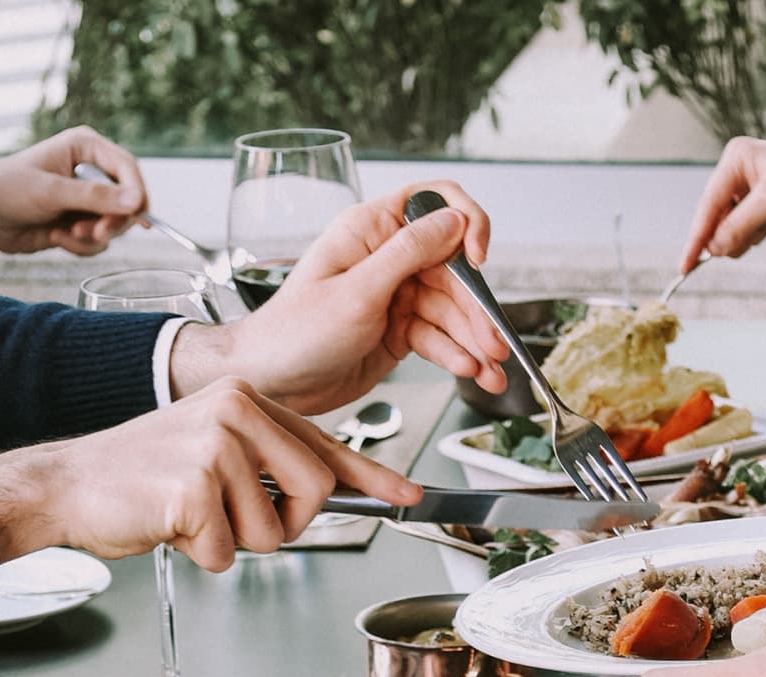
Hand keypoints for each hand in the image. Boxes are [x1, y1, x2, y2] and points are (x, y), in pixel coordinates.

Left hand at [0, 126, 148, 258]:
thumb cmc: (7, 190)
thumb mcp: (51, 191)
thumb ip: (95, 197)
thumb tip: (136, 202)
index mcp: (86, 148)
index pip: (127, 167)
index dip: (137, 191)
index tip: (137, 215)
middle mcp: (91, 172)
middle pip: (128, 199)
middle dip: (112, 221)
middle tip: (95, 232)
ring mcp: (88, 199)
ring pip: (116, 224)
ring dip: (94, 235)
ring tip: (67, 234)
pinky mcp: (81, 222)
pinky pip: (100, 241)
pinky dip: (82, 246)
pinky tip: (58, 237)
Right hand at [0, 379, 418, 570]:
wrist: (68, 484)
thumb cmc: (140, 475)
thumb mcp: (213, 451)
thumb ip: (267, 465)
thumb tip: (326, 490)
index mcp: (247, 401)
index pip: (326, 444)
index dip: (372, 476)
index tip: (408, 493)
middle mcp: (238, 413)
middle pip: (316, 493)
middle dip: (282, 524)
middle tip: (232, 518)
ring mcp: (216, 447)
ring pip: (271, 532)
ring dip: (232, 542)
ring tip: (188, 514)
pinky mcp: (194, 487)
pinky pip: (228, 551)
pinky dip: (201, 554)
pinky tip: (168, 524)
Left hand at [170, 180, 508, 414]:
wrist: (271, 384)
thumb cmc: (295, 334)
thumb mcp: (356, 292)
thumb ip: (408, 253)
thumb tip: (454, 220)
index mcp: (371, 230)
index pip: (434, 202)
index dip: (466, 223)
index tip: (479, 259)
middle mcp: (387, 257)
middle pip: (453, 269)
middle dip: (477, 309)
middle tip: (495, 343)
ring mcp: (395, 294)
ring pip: (451, 310)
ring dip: (474, 341)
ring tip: (490, 372)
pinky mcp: (399, 329)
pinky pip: (439, 337)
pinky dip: (457, 355)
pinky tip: (469, 372)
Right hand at [679, 138, 765, 271]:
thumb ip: (738, 226)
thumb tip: (713, 250)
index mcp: (736, 158)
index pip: (708, 204)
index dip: (696, 238)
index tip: (685, 266)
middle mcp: (741, 170)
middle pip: (716, 216)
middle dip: (725, 236)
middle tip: (737, 249)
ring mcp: (753, 187)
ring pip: (731, 225)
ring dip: (741, 238)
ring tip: (762, 233)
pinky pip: (746, 228)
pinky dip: (753, 236)